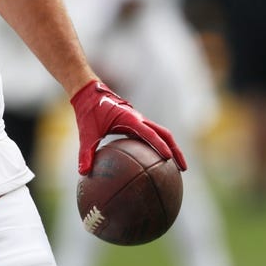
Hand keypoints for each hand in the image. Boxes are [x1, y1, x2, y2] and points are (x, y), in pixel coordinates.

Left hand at [70, 79, 186, 174]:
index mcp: (129, 119)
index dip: (160, 145)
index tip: (169, 159)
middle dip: (175, 150)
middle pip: (164, 134)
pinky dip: (157, 146)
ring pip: (161, 134)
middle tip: (182, 169)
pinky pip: (151, 135)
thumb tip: (83, 172)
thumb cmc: (88, 111)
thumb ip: (85, 152)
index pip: (149, 133)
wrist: (89, 93)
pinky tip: (154, 163)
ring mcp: (139, 120)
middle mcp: (138, 119)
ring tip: (176, 168)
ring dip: (170, 148)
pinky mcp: (136, 124)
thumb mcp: (86, 133)